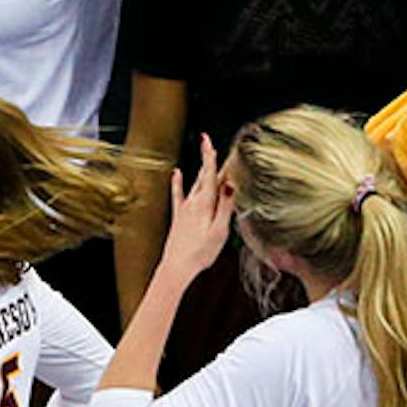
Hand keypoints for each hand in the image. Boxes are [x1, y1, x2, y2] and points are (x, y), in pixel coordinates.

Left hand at [156, 134, 234, 280]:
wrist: (177, 266)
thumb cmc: (200, 252)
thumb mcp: (219, 230)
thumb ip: (225, 206)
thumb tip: (230, 183)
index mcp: (204, 204)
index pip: (211, 174)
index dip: (213, 156)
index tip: (214, 140)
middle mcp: (192, 202)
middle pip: (205, 175)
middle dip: (211, 158)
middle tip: (215, 143)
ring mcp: (184, 208)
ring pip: (195, 182)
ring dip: (203, 168)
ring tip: (208, 153)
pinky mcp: (178, 215)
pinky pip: (179, 193)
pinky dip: (178, 181)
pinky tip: (177, 172)